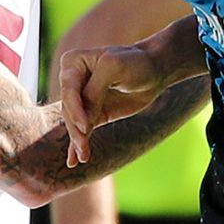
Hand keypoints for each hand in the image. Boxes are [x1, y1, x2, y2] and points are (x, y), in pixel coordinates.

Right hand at [58, 44, 168, 163]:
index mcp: (73, 62)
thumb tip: (84, 118)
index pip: (69, 90)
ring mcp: (82, 98)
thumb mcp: (114, 67)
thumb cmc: (135, 62)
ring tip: (83, 157)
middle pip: (69, 109)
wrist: (154, 71)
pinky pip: (81, 131)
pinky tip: (74, 161)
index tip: (86, 127)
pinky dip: (77, 146)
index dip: (76, 110)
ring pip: (74, 123)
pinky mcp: (93, 114)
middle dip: (76, 129)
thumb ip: (95, 90)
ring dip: (78, 140)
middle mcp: (72, 80)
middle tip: (83, 146)